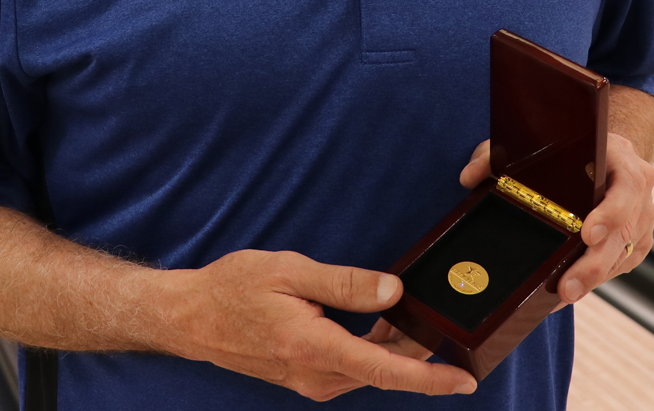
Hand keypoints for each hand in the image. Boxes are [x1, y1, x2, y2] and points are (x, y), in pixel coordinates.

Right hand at [153, 249, 477, 400]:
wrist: (190, 316)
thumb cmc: (232, 289)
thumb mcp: (290, 271)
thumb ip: (345, 284)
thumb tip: (394, 292)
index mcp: (314, 349)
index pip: (385, 370)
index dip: (429, 378)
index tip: (463, 380)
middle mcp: (315, 375)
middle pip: (384, 370)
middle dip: (417, 348)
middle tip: (436, 313)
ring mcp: (310, 381)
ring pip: (369, 370)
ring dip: (393, 347)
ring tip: (406, 312)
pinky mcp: (305, 378)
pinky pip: (351, 368)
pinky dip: (371, 349)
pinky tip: (376, 322)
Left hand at [457, 132, 653, 304]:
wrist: (605, 156)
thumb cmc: (568, 150)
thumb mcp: (533, 144)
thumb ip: (498, 155)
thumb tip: (469, 176)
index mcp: (622, 161)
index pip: (627, 187)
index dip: (610, 213)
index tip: (586, 234)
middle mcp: (640, 192)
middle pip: (625, 232)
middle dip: (594, 264)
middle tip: (567, 288)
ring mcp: (642, 220)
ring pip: (622, 255)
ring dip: (593, 279)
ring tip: (562, 296)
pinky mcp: (636, 243)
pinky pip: (620, 266)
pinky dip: (595, 281)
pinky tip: (568, 292)